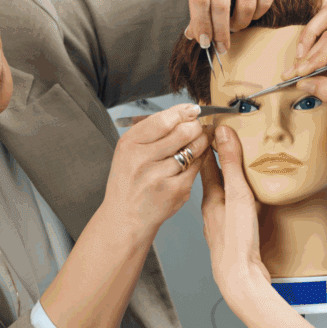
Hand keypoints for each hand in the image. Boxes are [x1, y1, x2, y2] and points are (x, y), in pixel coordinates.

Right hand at [103, 103, 210, 233]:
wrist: (125, 216)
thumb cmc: (129, 180)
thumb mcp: (129, 150)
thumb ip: (152, 130)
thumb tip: (184, 111)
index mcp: (130, 144)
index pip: (163, 120)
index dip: (183, 112)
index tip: (192, 110)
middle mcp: (142, 160)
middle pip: (183, 132)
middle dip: (195, 126)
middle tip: (197, 127)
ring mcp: (160, 177)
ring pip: (194, 149)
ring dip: (201, 142)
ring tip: (198, 141)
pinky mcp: (175, 191)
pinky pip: (196, 167)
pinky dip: (198, 161)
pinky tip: (192, 161)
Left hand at [185, 0, 291, 55]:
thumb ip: (199, 3)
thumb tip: (192, 35)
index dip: (201, 24)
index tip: (204, 42)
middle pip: (220, 5)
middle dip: (220, 32)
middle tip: (222, 46)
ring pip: (245, 6)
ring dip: (240, 24)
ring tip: (237, 25)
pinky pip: (265, 1)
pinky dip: (257, 15)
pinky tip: (252, 13)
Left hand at [199, 126, 269, 301]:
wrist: (239, 279)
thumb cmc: (237, 242)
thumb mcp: (237, 195)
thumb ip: (231, 164)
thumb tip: (222, 134)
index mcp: (210, 197)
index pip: (206, 161)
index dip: (209, 141)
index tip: (213, 124)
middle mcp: (212, 208)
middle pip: (214, 177)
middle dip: (220, 158)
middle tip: (228, 139)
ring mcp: (221, 222)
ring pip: (223, 193)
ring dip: (230, 178)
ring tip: (240, 165)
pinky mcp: (232, 235)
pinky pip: (233, 208)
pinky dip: (239, 196)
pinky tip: (248, 199)